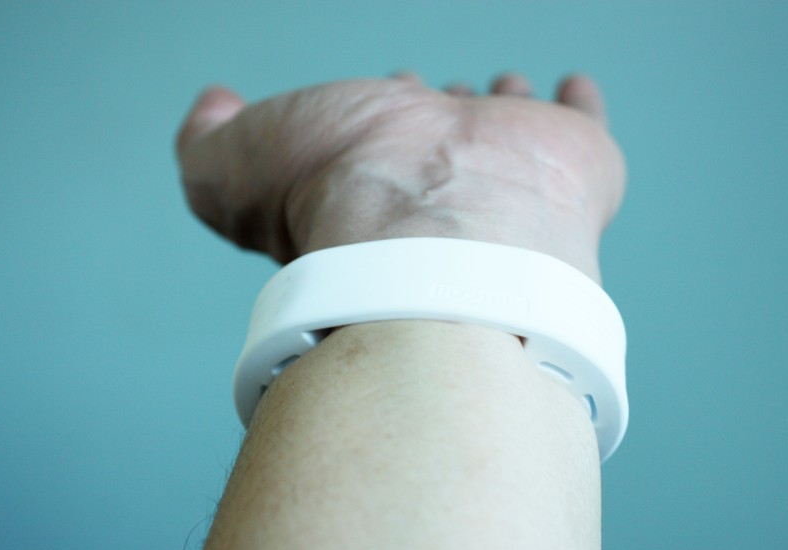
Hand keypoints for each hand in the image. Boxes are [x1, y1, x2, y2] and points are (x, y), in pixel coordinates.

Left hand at [175, 73, 625, 282]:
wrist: (436, 225)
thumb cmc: (337, 197)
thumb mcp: (231, 167)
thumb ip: (205, 141)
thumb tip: (213, 106)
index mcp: (371, 174)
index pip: (374, 140)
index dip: (373, 117)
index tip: (380, 92)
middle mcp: (439, 179)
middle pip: (439, 138)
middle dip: (435, 111)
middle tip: (435, 90)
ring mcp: (508, 171)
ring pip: (507, 128)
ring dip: (504, 104)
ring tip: (504, 85)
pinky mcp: (574, 166)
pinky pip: (582, 124)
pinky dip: (580, 105)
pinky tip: (574, 90)